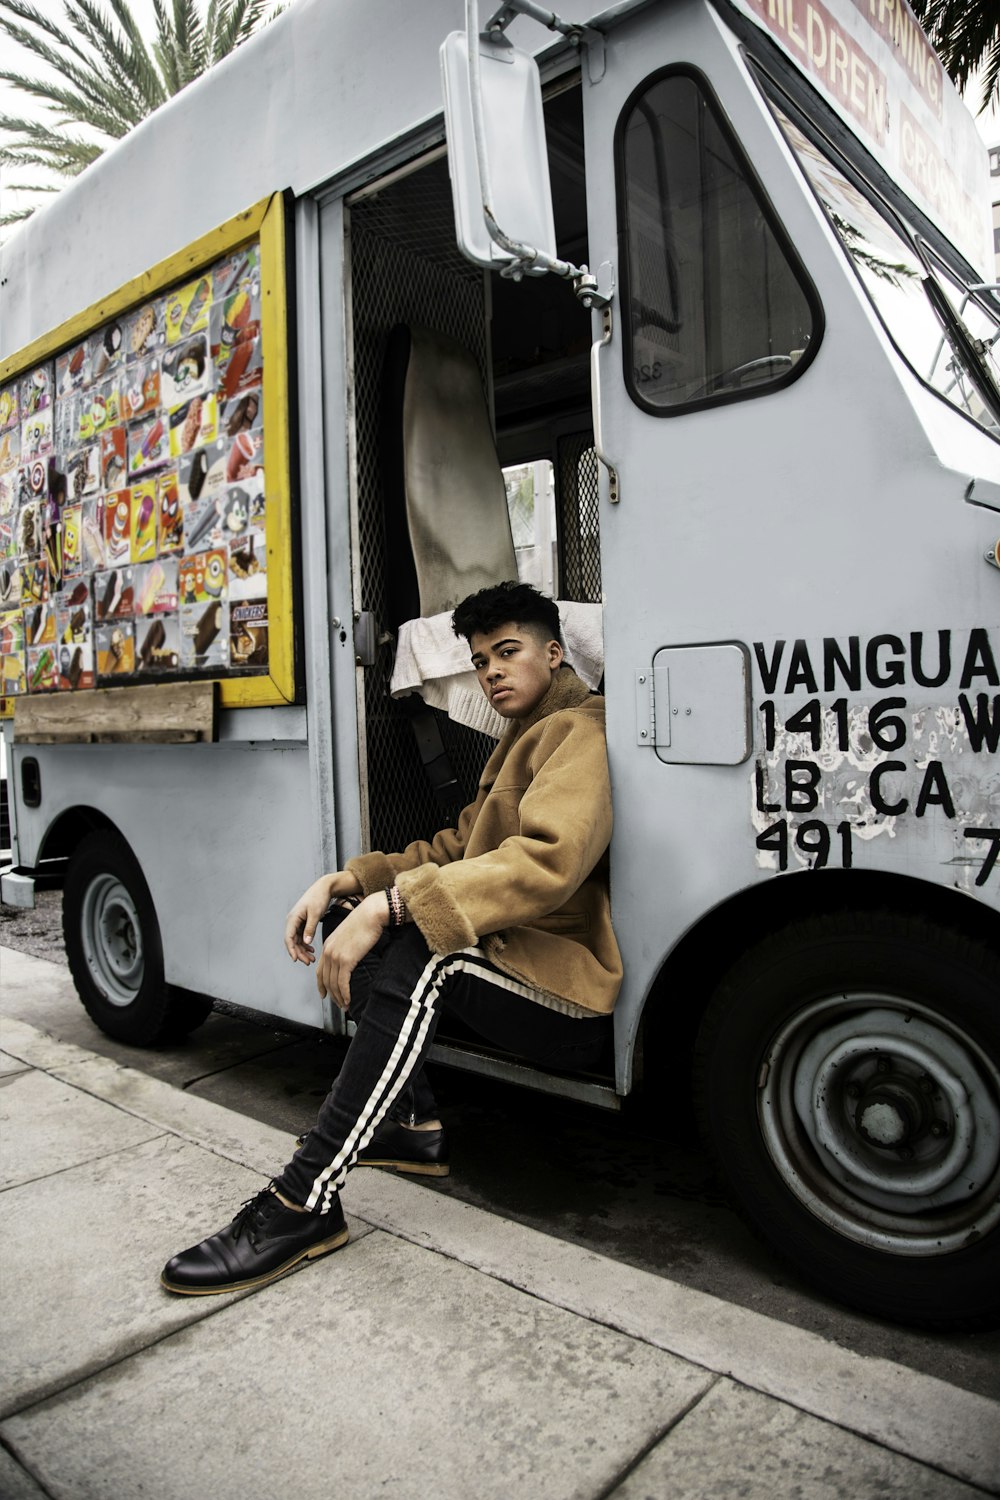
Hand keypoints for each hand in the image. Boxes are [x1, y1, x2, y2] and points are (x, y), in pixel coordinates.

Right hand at [284, 870, 361, 963]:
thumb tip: (306, 943)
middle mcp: (292, 921)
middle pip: (292, 941)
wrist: (323, 888)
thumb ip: (310, 929)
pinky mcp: (302, 922)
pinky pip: (301, 936)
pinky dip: (306, 944)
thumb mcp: (315, 914)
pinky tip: (312, 950)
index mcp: (293, 918)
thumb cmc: (318, 898)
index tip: (296, 959)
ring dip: (303, 950)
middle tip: (309, 962)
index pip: (288, 938)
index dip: (291, 950)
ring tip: (312, 958)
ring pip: (297, 940)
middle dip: (299, 953)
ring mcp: (297, 922)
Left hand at [315, 893, 387, 1009]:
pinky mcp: (346, 960)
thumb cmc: (364, 923)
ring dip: (339, 998)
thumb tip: (349, 960)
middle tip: (339, 1004)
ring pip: (333, 984)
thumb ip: (344, 948)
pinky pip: (342, 983)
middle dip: (331, 995)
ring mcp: (335, 956)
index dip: (322, 985)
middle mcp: (328, 952)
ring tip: (345, 1006)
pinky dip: (345, 994)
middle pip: (325, 980)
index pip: (320, 971)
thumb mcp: (348, 936)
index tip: (325, 994)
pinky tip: (348, 1000)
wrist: (371, 914)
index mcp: (327, 945)